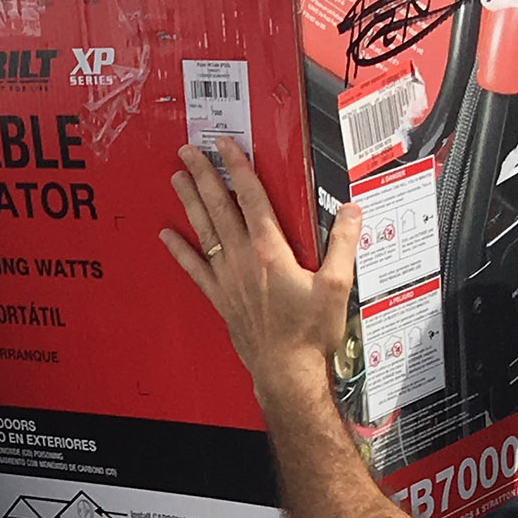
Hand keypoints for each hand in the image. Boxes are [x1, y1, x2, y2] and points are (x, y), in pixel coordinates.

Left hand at [155, 140, 356, 409]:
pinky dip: (179, 250)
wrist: (285, 371)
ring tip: (177, 177)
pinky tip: (166, 235)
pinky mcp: (220, 297)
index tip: (225, 145)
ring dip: (189, 201)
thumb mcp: (337, 286)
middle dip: (204, 174)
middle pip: (220, 206)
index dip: (237, 167)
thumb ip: (343, 244)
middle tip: (189, 150)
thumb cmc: (309, 333)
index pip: (251, 198)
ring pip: (204, 230)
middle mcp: (243, 260)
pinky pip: (194, 268)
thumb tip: (351, 211)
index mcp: (271, 251)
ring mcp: (227, 278)